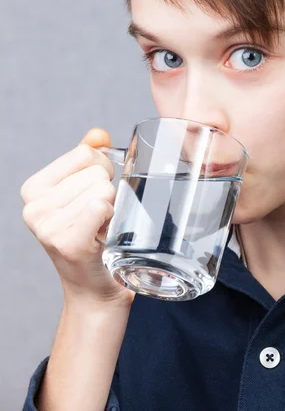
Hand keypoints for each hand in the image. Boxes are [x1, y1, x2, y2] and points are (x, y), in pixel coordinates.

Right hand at [21, 128, 134, 307]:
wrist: (97, 287)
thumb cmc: (96, 236)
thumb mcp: (87, 191)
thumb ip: (90, 159)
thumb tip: (98, 134)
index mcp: (34, 188)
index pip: (86, 153)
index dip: (102, 171)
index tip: (93, 198)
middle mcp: (33, 206)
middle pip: (97, 170)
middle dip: (108, 191)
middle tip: (99, 219)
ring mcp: (47, 226)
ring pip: (103, 187)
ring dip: (112, 207)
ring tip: (100, 229)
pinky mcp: (66, 241)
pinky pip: (101, 205)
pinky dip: (112, 218)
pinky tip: (102, 237)